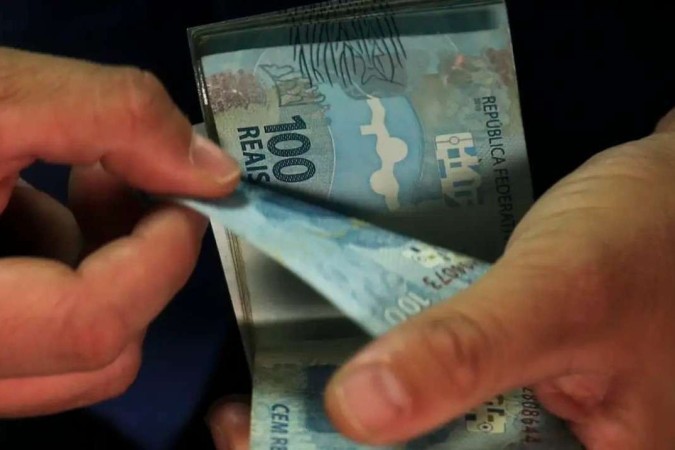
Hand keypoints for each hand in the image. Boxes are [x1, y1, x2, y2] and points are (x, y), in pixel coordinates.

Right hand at [0, 47, 239, 415]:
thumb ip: (113, 116)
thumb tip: (215, 171)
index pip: (93, 324)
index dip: (162, 257)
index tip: (187, 195)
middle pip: (98, 354)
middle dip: (137, 263)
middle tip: (123, 181)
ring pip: (75, 354)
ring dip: (96, 266)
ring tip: (71, 181)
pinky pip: (40, 336)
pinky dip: (54, 272)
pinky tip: (22, 206)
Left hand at [208, 107, 674, 449]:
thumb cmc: (648, 235)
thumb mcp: (559, 292)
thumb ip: (468, 352)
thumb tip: (355, 410)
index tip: (265, 442)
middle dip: (342, 444)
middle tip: (255, 418)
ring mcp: (532, 416)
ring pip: (432, 431)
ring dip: (361, 412)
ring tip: (279, 391)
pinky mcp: (514, 376)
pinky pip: (442, 392)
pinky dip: (391, 378)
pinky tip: (345, 361)